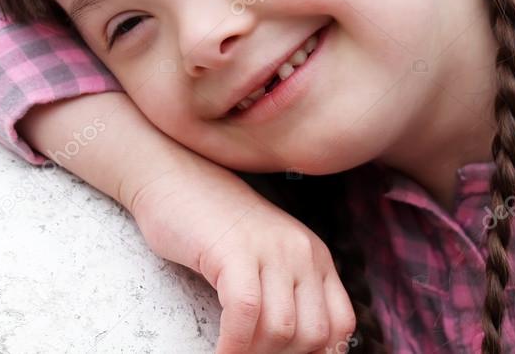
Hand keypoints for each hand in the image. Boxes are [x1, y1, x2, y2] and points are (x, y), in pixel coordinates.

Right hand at [130, 160, 355, 353]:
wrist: (174, 177)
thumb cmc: (211, 225)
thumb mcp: (265, 256)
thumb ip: (286, 292)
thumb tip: (291, 346)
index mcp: (315, 256)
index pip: (340, 325)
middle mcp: (301, 251)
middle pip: (312, 334)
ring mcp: (271, 249)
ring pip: (281, 330)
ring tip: (232, 353)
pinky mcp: (236, 252)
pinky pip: (245, 314)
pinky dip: (233, 345)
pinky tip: (220, 352)